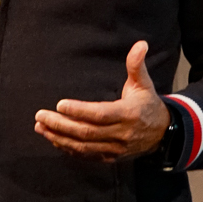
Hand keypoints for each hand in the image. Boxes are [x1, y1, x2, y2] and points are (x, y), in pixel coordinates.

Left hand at [34, 40, 167, 162]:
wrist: (162, 134)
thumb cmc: (147, 104)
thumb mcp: (144, 84)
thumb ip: (137, 65)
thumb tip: (141, 44)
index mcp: (128, 114)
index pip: (100, 114)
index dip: (80, 111)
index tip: (60, 104)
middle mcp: (121, 134)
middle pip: (87, 132)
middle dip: (61, 125)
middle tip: (40, 116)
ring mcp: (115, 148)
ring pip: (83, 146)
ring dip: (59, 138)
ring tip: (40, 127)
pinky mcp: (110, 157)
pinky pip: (86, 155)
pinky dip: (68, 148)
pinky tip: (53, 138)